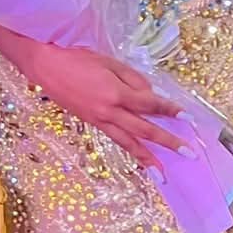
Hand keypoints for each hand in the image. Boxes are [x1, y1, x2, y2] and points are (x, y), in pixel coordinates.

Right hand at [7, 38, 189, 170]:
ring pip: (128, 142)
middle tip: (188, 154)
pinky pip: (115, 139)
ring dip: (148, 158)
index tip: (188, 119)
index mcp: (115, 92)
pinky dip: (129, 150)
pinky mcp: (91, 122)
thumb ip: (131, 78)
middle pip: (144, 129)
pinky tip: (138, 157)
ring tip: (163, 174)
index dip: (170, 110)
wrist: (43, 65)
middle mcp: (109, 110)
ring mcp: (99, 119)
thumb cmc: (74, 58)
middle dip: (168, 141)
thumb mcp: (107, 61)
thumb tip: (150, 93)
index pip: (150, 104)